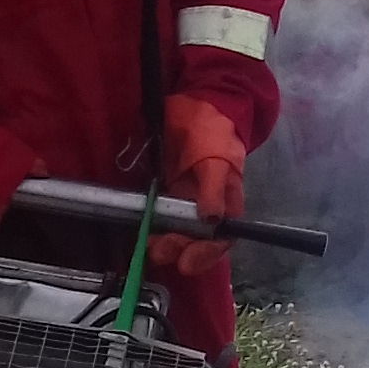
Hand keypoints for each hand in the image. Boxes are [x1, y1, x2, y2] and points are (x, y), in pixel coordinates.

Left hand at [158, 96, 244, 277]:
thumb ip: (214, 188)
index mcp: (225, 203)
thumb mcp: (217, 158)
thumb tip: (211, 219)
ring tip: (150, 245)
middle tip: (160, 251)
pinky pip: (159, 216)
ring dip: (163, 243)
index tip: (186, 263)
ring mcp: (184, 201)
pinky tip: (143, 229)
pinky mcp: (165, 192)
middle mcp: (205, 207)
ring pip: (175, 232)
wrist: (195, 105)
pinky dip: (152, 226)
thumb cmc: (213, 131)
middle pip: (194, 241)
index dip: (205, 254)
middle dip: (178, 250)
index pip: (220, 238)